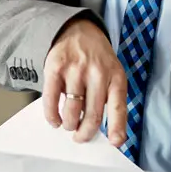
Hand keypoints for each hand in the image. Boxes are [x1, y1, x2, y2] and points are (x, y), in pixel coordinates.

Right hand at [43, 18, 126, 145]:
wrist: (77, 29)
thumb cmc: (96, 58)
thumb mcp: (112, 72)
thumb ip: (109, 97)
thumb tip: (100, 130)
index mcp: (116, 76)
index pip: (119, 106)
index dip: (117, 127)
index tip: (115, 142)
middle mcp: (97, 73)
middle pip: (92, 115)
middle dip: (85, 133)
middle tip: (80, 137)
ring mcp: (76, 69)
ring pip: (71, 111)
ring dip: (69, 124)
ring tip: (69, 125)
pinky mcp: (56, 67)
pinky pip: (51, 100)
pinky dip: (52, 116)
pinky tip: (55, 120)